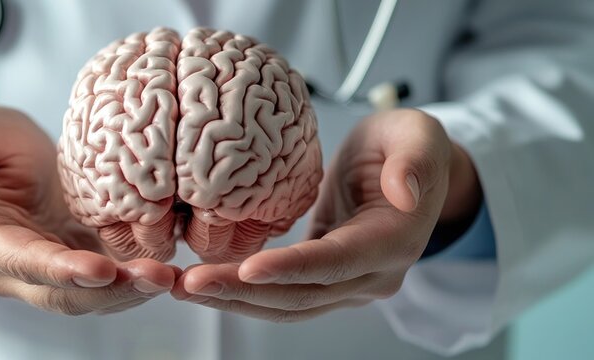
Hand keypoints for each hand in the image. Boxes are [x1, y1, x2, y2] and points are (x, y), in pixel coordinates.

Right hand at [0, 106, 176, 314]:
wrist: (9, 156)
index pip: (24, 263)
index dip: (61, 271)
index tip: (99, 270)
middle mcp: (15, 270)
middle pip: (64, 294)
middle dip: (110, 291)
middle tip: (154, 277)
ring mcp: (51, 271)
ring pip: (91, 296)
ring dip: (130, 291)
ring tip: (167, 276)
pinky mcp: (81, 261)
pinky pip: (110, 282)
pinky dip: (137, 280)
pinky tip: (169, 271)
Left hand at [172, 109, 479, 321]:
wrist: (411, 174)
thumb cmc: (409, 146)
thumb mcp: (418, 135)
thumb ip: (414, 158)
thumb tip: (405, 190)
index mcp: (394, 241)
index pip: (337, 262)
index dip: (292, 267)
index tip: (247, 268)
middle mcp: (372, 275)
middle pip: (302, 293)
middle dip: (242, 291)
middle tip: (189, 282)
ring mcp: (349, 284)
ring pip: (286, 304)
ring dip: (233, 300)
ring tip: (182, 287)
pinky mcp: (326, 281)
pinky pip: (282, 295)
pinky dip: (243, 293)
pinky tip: (205, 284)